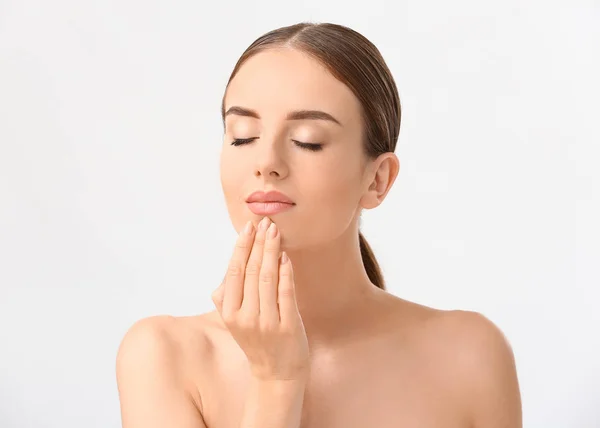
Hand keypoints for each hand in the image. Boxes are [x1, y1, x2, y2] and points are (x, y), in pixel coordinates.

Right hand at [212, 217, 309, 381]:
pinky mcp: (287, 327)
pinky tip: (286, 256)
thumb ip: (229, 294)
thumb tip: (234, 261)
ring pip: (267, 278)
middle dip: (258, 243)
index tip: (248, 227)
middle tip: (265, 222)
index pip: (234, 272)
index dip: (241, 247)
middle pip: (250, 271)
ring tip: (275, 232)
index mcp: (229, 312)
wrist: (276, 374)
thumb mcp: (234, 319)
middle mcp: (245, 317)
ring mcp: (266, 323)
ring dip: (271, 251)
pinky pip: (286, 293)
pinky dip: (285, 272)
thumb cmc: (257, 340)